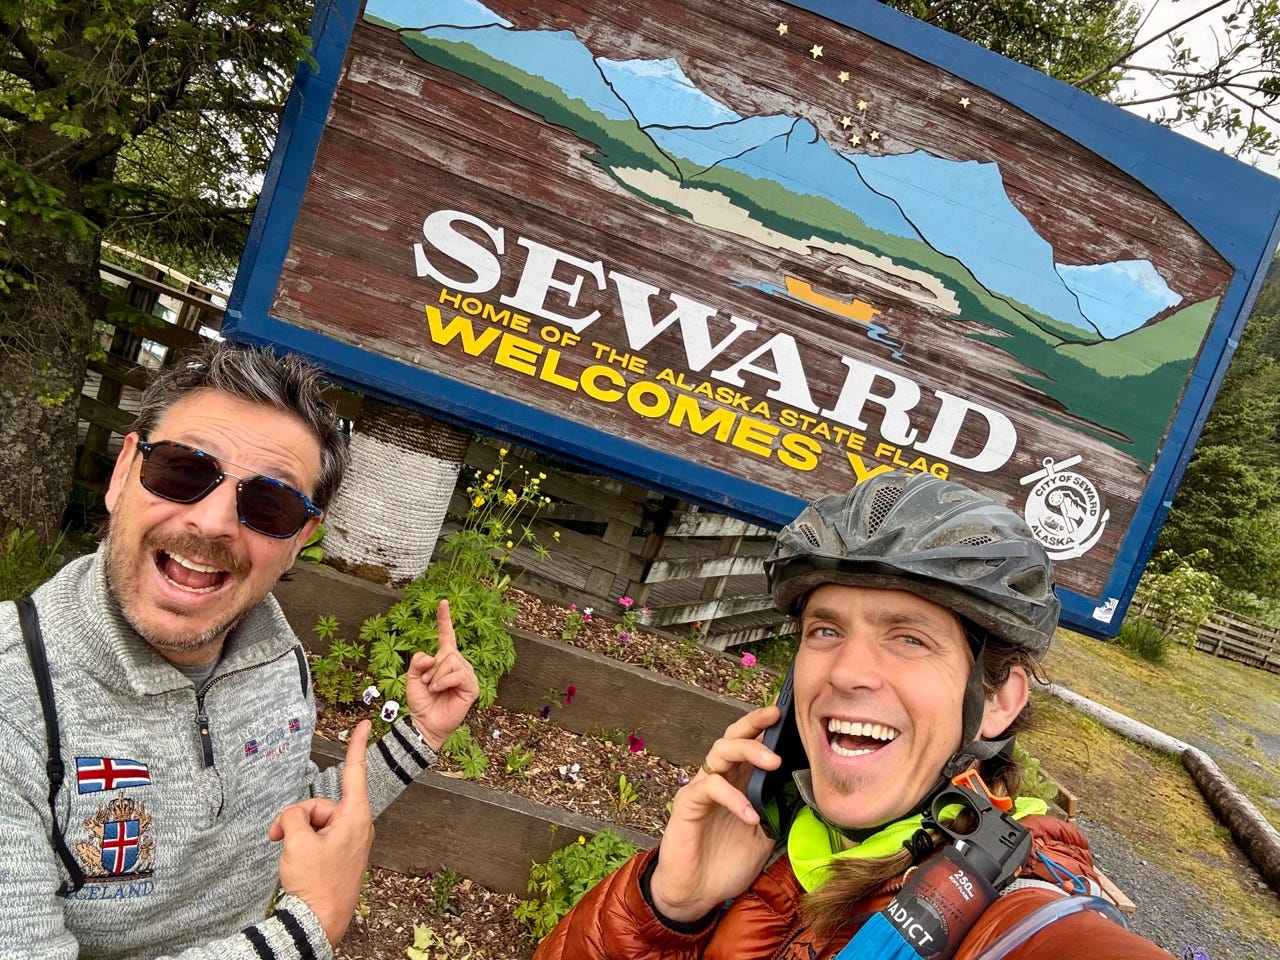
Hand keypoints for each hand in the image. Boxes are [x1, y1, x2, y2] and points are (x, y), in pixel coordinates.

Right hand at [269, 720, 373, 944]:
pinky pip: (318, 838)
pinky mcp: (340, 854)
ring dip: (296, 835)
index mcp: (355, 817)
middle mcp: (356, 826)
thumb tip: (293, 817)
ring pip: (315, 822)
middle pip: (321, 804)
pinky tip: (295, 862)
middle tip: (278, 838)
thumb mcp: (296, 843)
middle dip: (297, 818)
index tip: (367, 723)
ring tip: (288, 855)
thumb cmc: (315, 884)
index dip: (358, 745)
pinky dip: (303, 845)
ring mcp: (349, 841)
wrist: (317, 922)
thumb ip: (293, 818)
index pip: (356, 772)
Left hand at [405, 600, 479, 750]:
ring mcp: (467, 675)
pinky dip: (443, 681)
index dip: (444, 619)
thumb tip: (433, 656)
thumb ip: (418, 661)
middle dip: (431, 667)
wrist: (424, 723)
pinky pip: (457, 674)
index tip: (443, 601)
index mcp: (444, 659)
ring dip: (436, 676)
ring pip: (451, 661)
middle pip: (446, 651)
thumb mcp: (411, 677)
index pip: (447, 635)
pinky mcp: (472, 687)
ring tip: (433, 689)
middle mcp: (458, 664)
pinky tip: (439, 690)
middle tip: (427, 683)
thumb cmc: (420, 701)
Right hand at [649, 705, 781, 922]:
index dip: (765, 727)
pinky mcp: (687, 803)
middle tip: (775, 716)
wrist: (698, 894)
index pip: (751, 744)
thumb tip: (804, 789)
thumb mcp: (765, 835)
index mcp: (739, 781)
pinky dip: (735, 798)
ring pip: (720, 751)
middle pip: (732, 736)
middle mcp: (719, 778)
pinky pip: (711, 787)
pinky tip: (751, 815)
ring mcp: (701, 788)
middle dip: (754, 722)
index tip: (786, 714)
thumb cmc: (729, 862)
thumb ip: (777, 809)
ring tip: (773, 762)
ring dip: (748, 751)